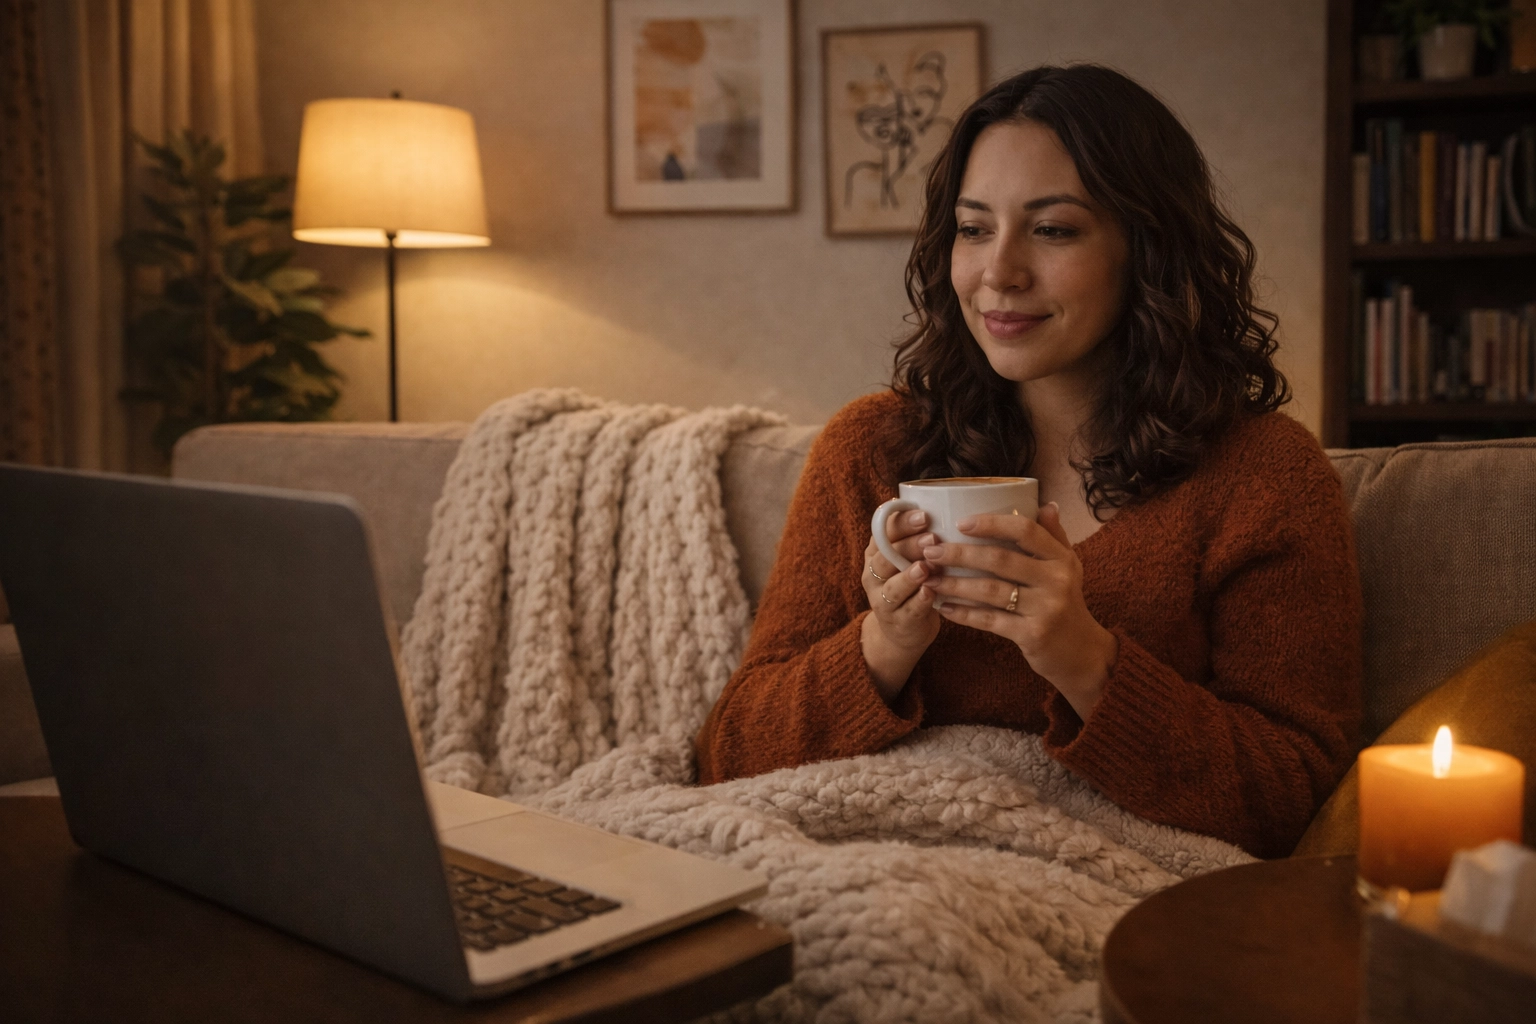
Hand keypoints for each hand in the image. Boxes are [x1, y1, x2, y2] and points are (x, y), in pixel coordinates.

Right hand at [861, 508, 941, 701]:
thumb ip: (918, 535)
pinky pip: (907, 610)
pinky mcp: (897, 622)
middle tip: (931, 537)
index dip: (900, 522)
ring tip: (925, 566)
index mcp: (876, 552)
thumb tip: (940, 500)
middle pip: (885, 557)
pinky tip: (931, 592)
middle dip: (907, 546)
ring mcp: (882, 600)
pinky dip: (919, 601)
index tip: (923, 515)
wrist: (903, 630)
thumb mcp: (909, 557)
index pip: (882, 532)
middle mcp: (873, 574)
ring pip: (891, 586)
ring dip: (909, 575)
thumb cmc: (913, 584)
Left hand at [919, 502, 1116, 720]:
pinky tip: (943, 607)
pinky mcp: (1032, 635)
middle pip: (1000, 559)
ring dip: (954, 584)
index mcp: (1062, 558)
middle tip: (931, 552)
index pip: (1025, 531)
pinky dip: (964, 613)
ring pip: (990, 590)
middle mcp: (1056, 580)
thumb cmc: (1067, 603)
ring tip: (929, 578)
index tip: (960, 523)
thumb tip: (1045, 504)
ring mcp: (1045, 609)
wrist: (1081, 653)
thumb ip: (1055, 537)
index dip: (991, 523)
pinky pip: (990, 620)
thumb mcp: (1068, 568)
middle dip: (960, 554)